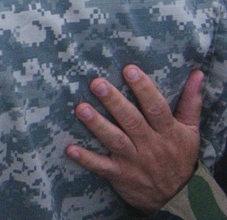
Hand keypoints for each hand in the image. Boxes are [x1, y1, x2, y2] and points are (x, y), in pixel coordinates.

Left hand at [65, 65, 202, 211]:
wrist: (177, 197)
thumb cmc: (179, 155)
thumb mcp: (190, 130)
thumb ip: (190, 101)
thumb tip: (196, 74)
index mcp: (168, 131)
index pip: (156, 108)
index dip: (144, 89)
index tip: (129, 69)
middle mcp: (150, 145)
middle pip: (131, 121)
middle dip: (114, 102)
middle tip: (97, 83)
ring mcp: (133, 160)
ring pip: (114, 140)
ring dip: (97, 125)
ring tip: (81, 109)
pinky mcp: (119, 174)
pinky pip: (101, 167)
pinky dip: (86, 159)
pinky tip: (70, 149)